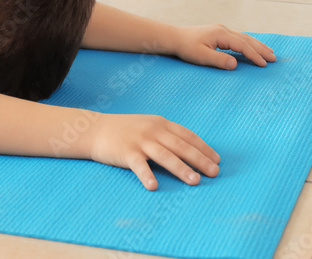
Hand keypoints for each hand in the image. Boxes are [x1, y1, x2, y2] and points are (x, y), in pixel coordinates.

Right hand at [87, 114, 220, 189]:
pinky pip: (139, 165)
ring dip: (182, 168)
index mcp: (161, 123)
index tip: (216, 160)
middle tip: (214, 172)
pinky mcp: (126, 152)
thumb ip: (166, 135)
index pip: (187, 136)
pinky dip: (147, 175)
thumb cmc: (125, 130)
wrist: (95, 129)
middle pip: (181, 146)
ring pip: (165, 155)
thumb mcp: (148, 126)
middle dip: (200, 159)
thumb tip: (189, 150)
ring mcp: (140, 141)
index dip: (203, 148)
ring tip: (195, 181)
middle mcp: (153, 130)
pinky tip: (154, 186)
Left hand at [170, 25, 275, 69]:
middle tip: (274, 58)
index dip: (254, 55)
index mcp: (221, 34)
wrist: (175, 37)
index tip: (264, 64)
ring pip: (244, 37)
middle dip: (261, 49)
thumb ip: (219, 60)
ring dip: (257, 45)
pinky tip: (253, 47)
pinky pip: (238, 38)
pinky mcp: (219, 33)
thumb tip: (235, 64)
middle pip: (247, 39)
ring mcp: (222, 30)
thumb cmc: (186, 48)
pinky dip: (248, 43)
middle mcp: (224, 30)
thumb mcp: (201, 56)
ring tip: (269, 52)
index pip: (242, 45)